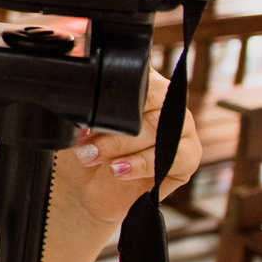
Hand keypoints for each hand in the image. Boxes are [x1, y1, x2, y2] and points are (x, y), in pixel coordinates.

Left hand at [41, 68, 199, 261]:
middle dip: (114, 125)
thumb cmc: (81, 146)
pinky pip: (174, 157)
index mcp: (141, 82)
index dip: (111, 95)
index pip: (139, 74)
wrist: (82, 189)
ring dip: (121, 146)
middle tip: (84, 140)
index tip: (84, 117)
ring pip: (159, 129)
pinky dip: (141, 164)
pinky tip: (119, 170)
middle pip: (152, 100)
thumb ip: (81, 95)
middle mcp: (165, 100)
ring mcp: (181, 127)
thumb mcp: (74, 118)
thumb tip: (76, 72)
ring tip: (92, 157)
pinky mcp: (187, 157)